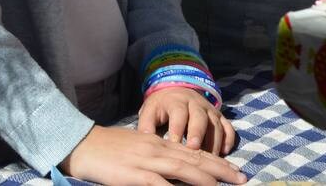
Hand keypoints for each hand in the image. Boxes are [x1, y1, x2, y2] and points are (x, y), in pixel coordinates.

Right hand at [59, 125, 245, 185]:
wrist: (82, 144)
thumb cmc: (108, 149)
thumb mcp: (137, 148)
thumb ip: (157, 157)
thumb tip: (177, 168)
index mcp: (159, 143)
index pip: (195, 153)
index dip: (218, 162)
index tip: (236, 171)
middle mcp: (158, 149)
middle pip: (196, 160)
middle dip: (221, 171)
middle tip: (242, 179)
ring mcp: (147, 161)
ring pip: (184, 170)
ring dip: (206, 180)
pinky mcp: (135, 175)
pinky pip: (159, 185)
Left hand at [137, 86, 235, 156]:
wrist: (176, 91)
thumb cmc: (161, 107)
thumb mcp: (150, 110)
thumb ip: (146, 124)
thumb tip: (143, 140)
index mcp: (176, 101)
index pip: (178, 114)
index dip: (177, 129)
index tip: (173, 144)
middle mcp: (195, 103)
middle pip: (199, 117)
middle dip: (197, 133)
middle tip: (194, 149)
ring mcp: (209, 110)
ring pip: (216, 124)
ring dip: (214, 141)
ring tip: (210, 159)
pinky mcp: (219, 116)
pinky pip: (228, 127)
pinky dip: (228, 139)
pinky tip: (224, 153)